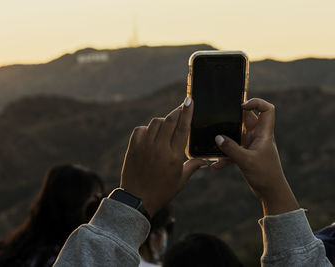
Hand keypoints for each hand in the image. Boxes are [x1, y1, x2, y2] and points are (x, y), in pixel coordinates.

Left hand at [120, 97, 206, 216]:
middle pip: (170, 120)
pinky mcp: (133, 147)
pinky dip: (147, 129)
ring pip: (155, 122)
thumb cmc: (162, 191)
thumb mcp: (180, 180)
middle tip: (182, 107)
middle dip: (177, 111)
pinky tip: (151, 134)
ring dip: (163, 121)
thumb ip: (192, 166)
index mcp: (174, 155)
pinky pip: (140, 129)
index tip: (189, 101)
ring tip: (167, 126)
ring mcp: (145, 146)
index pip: (183, 128)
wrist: (137, 199)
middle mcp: (159, 147)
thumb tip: (205, 161)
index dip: (187, 112)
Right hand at [212, 98, 298, 214]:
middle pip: (247, 118)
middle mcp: (258, 136)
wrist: (270, 192)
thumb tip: (217, 137)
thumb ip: (230, 148)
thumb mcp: (246, 160)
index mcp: (264, 133)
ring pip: (236, 134)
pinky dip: (224, 156)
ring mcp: (251, 145)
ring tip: (213, 140)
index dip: (256, 103)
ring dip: (226, 138)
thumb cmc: (265, 175)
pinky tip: (215, 165)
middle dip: (233, 117)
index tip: (241, 106)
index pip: (267, 109)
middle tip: (220, 116)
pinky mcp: (245, 154)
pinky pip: (232, 150)